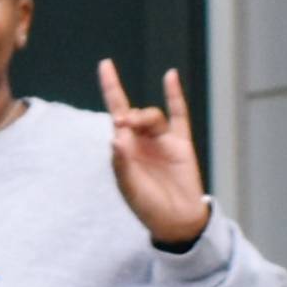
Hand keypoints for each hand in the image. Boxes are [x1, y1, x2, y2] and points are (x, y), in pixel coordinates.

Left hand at [99, 61, 211, 246]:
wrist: (177, 221)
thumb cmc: (148, 207)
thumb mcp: (131, 189)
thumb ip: (122, 165)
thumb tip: (116, 137)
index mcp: (124, 150)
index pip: (115, 116)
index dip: (111, 90)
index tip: (105, 66)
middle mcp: (140, 142)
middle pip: (133, 115)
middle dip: (129, 115)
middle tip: (124, 122)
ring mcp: (161, 141)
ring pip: (152, 116)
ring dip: (145, 116)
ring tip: (138, 123)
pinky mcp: (181, 143)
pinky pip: (179, 115)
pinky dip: (175, 96)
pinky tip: (170, 76)